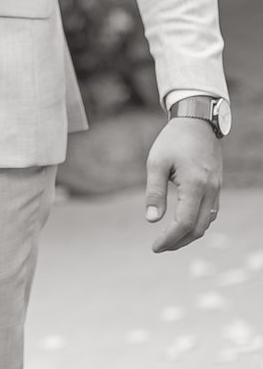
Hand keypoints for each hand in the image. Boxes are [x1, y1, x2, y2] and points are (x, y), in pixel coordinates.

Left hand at [144, 117, 221, 252]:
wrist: (197, 122)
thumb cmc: (173, 140)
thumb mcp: (157, 163)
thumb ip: (154, 192)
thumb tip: (152, 220)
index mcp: (195, 185)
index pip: (185, 223)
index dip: (170, 239)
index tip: (155, 247)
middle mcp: (210, 190)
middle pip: (199, 228)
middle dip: (179, 242)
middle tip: (160, 246)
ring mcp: (217, 188)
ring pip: (207, 222)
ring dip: (189, 235)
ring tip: (169, 238)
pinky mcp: (217, 186)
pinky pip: (211, 212)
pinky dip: (198, 223)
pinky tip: (183, 223)